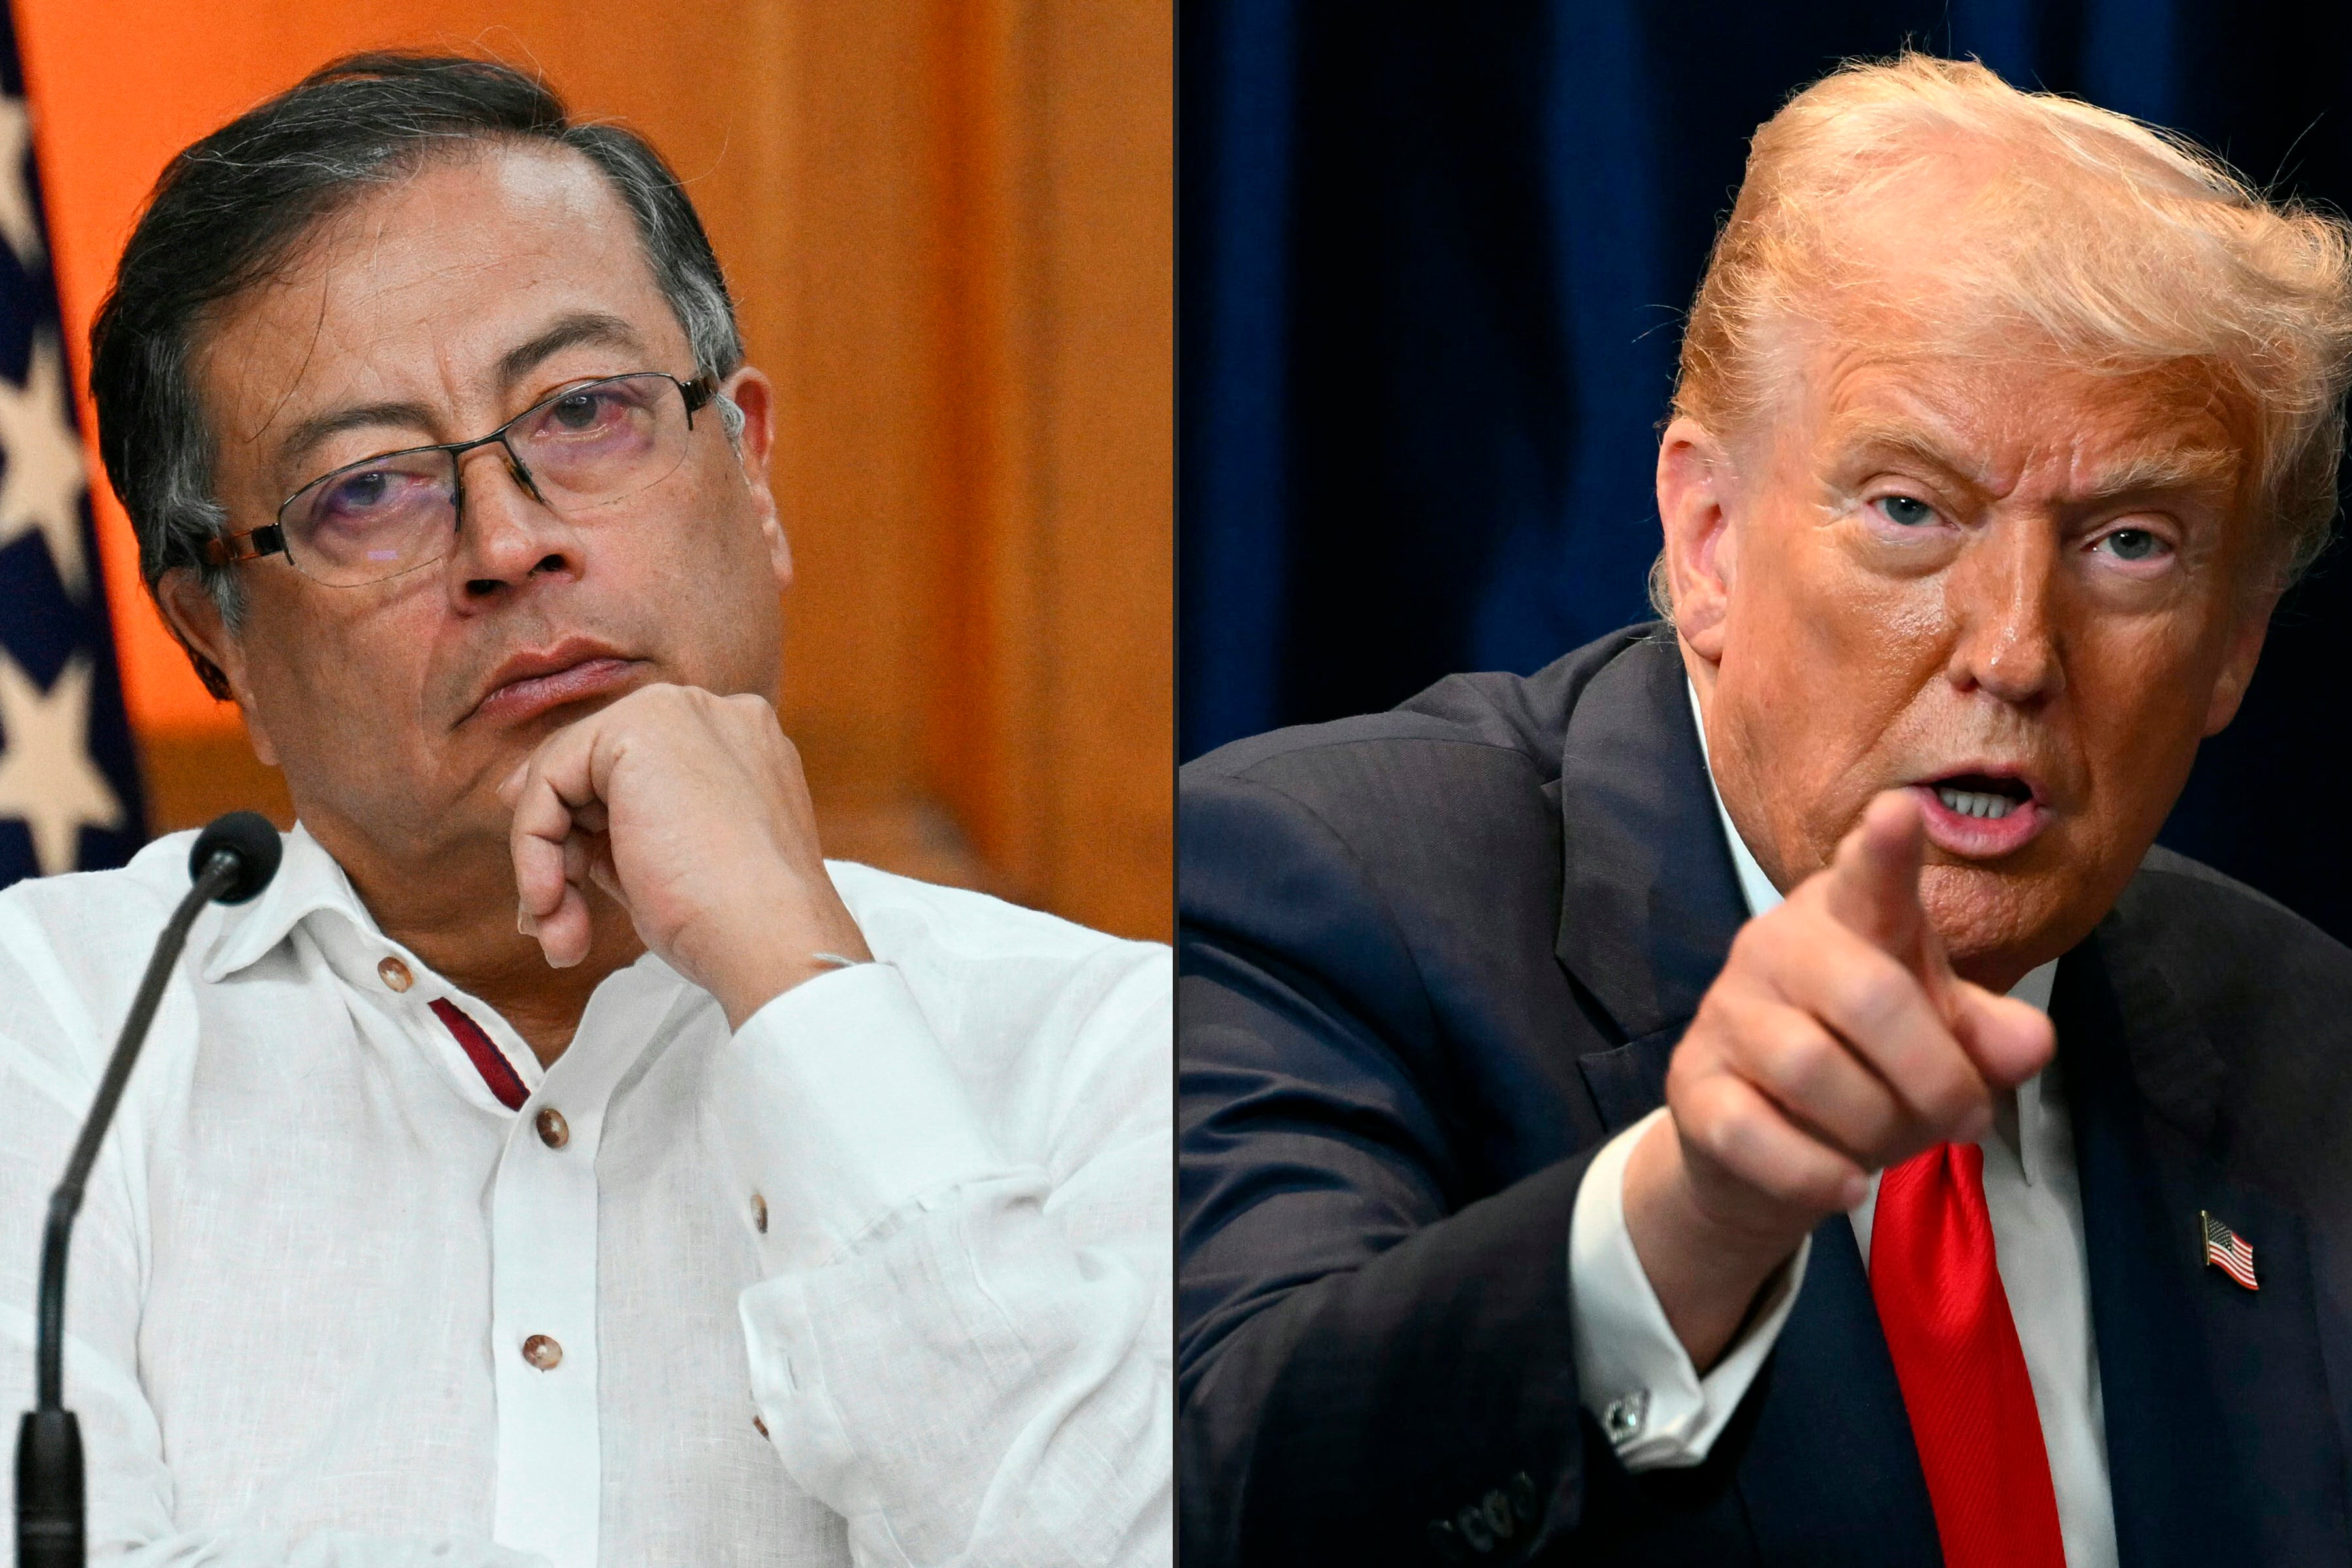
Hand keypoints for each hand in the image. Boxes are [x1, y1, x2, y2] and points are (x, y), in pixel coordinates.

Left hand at [498, 683, 872, 1025]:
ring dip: (548, 860)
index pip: (632, 768)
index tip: (550, 884)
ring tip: (560, 933)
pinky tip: (551, 904)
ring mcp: (678, 712)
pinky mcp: (639, 728)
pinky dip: (536, 846)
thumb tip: (549, 824)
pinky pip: (550, 781)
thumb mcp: (673, 862)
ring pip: (566, 772)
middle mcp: (714, 713)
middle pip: (594, 762)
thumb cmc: (734, 923)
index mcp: (738, 745)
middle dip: (554, 840)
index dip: (579, 818)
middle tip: (546, 918)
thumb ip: (621, 828)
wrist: (770, 938)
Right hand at [1620, 790, 2053, 1367]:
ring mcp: (1726, 1012)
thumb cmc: (1867, 1070)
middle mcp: (1776, 945)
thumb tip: (2030, 1043)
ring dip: (1879, 1130)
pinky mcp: (1692, 1083)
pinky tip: (1846, 1185)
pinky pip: (1757, 1135)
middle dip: (1936, 1076)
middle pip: (1870, 997)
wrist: (1759, 1148)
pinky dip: (1816, 1173)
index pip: (1869, 877)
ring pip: (1813, 1071)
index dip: (1885, 850)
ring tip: (1893, 1148)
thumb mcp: (1941, 1047)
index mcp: (1848, 917)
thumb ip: (1987, 1038)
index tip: (1899, 814)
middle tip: (1967, 1119)